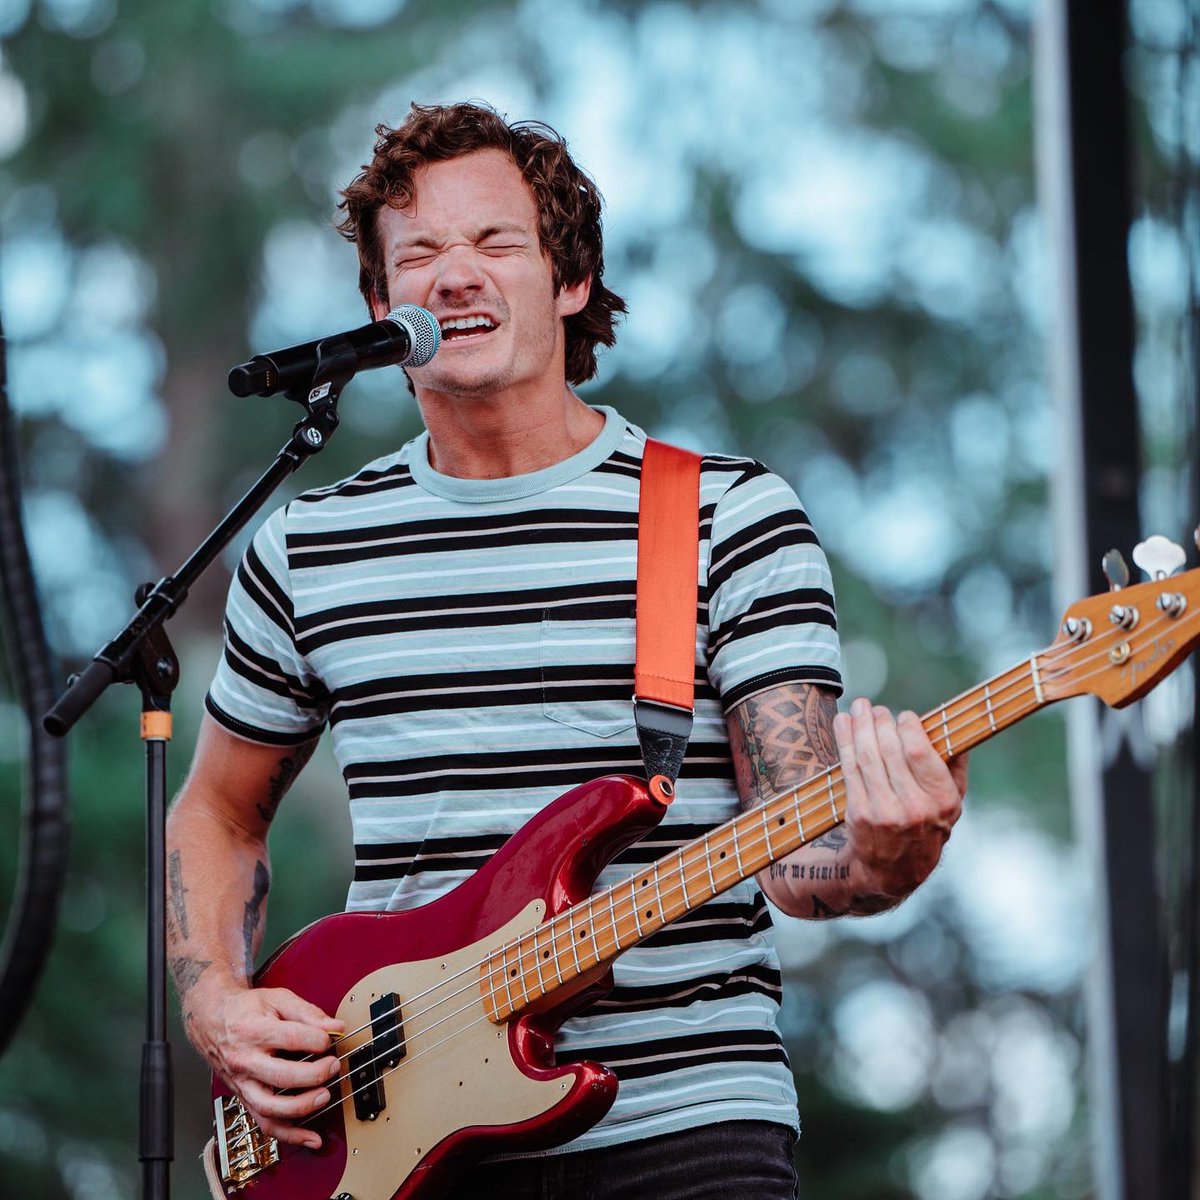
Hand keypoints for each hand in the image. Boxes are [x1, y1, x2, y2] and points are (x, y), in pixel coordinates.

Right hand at [186, 983, 344, 1149]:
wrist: (211, 1019)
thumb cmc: (246, 1009)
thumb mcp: (277, 999)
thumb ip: (308, 1013)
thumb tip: (336, 1028)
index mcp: (253, 1031)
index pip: (290, 1038)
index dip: (317, 1040)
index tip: (331, 1038)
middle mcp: (245, 1060)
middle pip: (281, 1076)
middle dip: (314, 1075)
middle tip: (333, 1066)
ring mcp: (243, 1083)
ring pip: (270, 1108)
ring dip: (302, 1108)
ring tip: (325, 1097)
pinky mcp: (244, 1098)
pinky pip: (264, 1123)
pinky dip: (289, 1135)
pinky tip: (310, 1138)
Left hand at [833, 697, 966, 906]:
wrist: (895, 871)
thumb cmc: (927, 827)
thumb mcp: (952, 804)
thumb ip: (955, 767)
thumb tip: (959, 727)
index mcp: (941, 800)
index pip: (919, 752)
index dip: (908, 728)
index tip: (904, 716)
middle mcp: (913, 807)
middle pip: (890, 750)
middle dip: (879, 722)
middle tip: (874, 708)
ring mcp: (883, 811)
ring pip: (867, 756)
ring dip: (859, 725)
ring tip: (859, 706)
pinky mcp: (859, 814)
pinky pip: (849, 769)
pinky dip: (844, 741)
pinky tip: (843, 723)